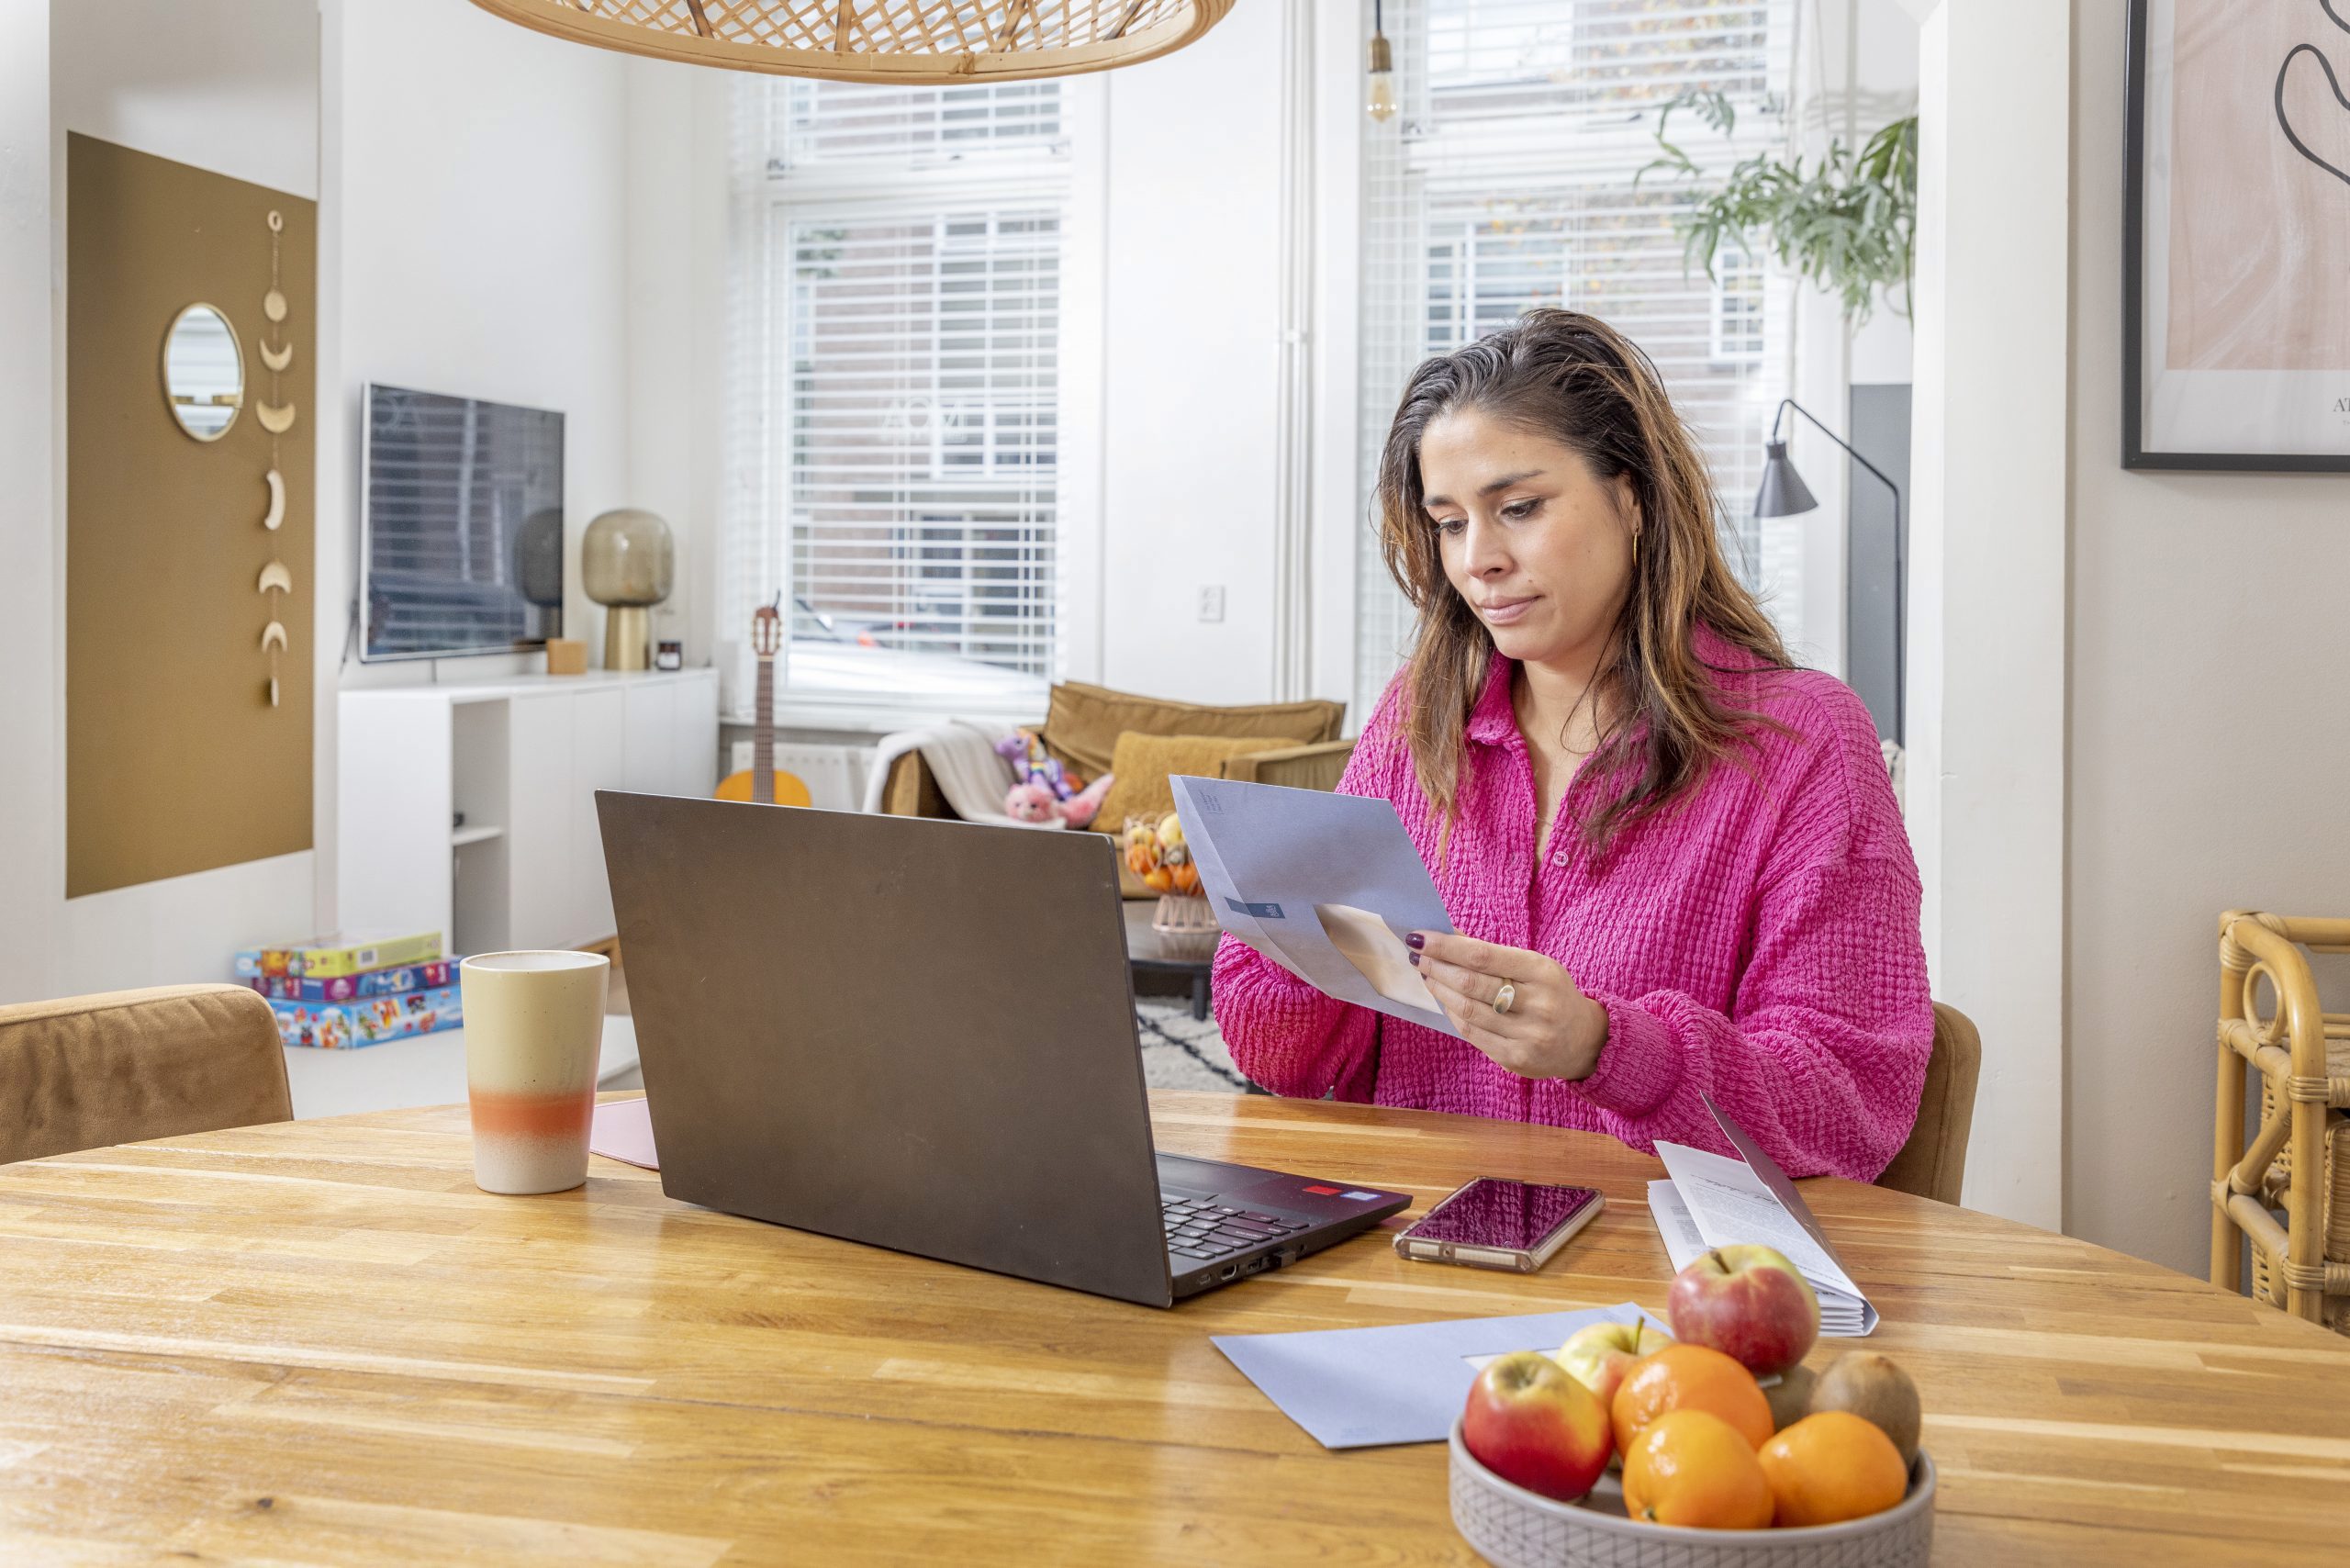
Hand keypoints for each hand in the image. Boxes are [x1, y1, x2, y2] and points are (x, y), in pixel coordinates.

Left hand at [1409, 931, 1608, 1081]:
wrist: (1583, 1040)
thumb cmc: (1551, 994)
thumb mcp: (1534, 967)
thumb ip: (1493, 954)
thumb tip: (1448, 936)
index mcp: (1542, 972)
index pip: (1483, 956)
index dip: (1446, 947)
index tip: (1420, 937)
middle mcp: (1537, 1004)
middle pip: (1471, 983)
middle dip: (1437, 967)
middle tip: (1418, 956)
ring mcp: (1527, 1035)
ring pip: (1467, 1010)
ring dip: (1440, 990)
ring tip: (1427, 975)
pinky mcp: (1516, 1058)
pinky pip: (1472, 1033)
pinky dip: (1453, 1014)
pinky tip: (1444, 1001)